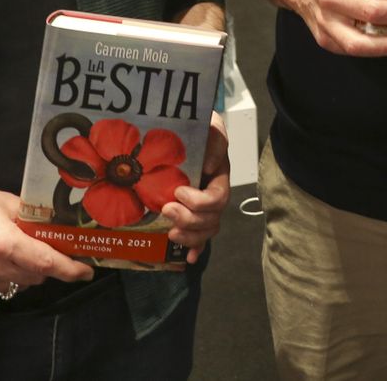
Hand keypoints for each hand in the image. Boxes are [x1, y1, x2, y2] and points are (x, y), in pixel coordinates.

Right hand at [0, 180, 92, 298]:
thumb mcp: (4, 202)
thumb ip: (29, 218)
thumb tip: (52, 227)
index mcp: (4, 243)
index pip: (47, 263)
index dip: (70, 269)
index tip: (86, 271)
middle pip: (34, 276)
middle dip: (43, 265)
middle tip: (41, 249)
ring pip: (15, 284)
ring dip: (20, 271)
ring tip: (7, 250)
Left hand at [162, 114, 229, 263]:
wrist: (186, 130)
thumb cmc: (198, 129)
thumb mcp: (209, 127)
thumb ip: (215, 140)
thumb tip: (211, 165)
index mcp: (220, 177)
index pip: (218, 198)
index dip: (199, 201)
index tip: (179, 191)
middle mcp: (214, 195)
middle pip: (212, 219)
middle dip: (189, 219)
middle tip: (166, 209)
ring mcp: (204, 207)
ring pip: (207, 231)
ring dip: (190, 237)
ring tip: (171, 233)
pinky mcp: (192, 213)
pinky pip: (200, 237)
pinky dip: (195, 248)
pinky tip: (188, 258)